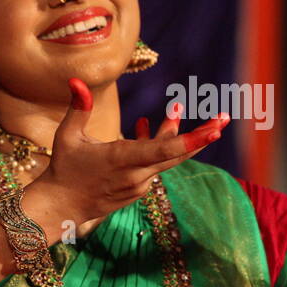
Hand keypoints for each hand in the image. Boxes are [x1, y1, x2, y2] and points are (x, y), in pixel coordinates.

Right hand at [38, 78, 229, 223]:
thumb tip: (76, 80)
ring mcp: (140, 184)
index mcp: (122, 160)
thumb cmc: (64, 168)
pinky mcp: (138, 189)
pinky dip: (157, 145)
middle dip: (203, 135)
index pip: (164, 151)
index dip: (192, 139)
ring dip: (173, 133)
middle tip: (224, 117)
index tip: (215, 130)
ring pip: (166, 157)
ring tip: (176, 107)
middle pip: (177, 154)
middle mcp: (137, 174)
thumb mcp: (68, 136)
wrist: (63, 207)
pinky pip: (155, 164)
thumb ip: (78, 108)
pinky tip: (145, 125)